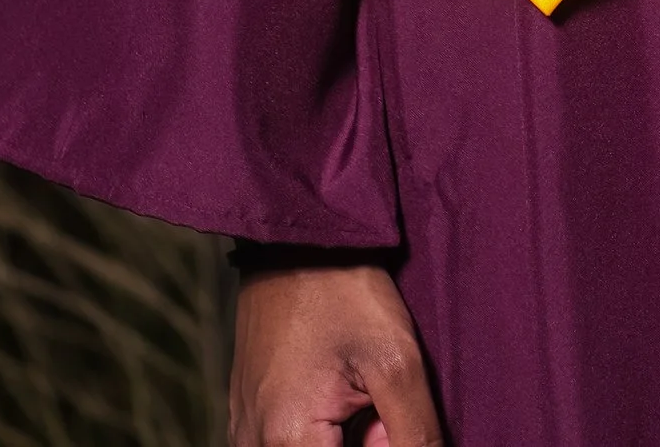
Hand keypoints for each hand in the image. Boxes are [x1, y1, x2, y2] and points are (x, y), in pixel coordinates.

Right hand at [228, 262, 442, 446]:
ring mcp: (244, 432)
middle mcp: (254, 445)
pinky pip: (286, 446)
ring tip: (358, 399)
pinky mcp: (245, 416)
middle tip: (378, 409)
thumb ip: (415, 434)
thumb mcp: (396, 360)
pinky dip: (320, 435)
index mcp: (288, 441)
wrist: (297, 234)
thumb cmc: (343, 289)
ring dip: (342, 441)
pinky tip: (338, 400)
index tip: (390, 424)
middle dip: (364, 444)